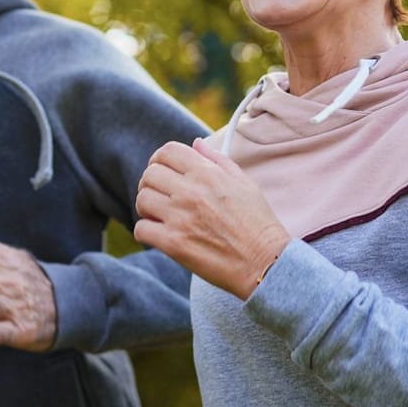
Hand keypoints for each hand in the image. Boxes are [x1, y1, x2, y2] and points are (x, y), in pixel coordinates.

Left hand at [133, 138, 290, 298]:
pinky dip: (146, 232)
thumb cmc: (257, 223)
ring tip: (159, 216)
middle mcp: (191, 191)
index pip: (167, 152)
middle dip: (151, 183)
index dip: (159, 160)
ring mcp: (180, 217)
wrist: (265, 262)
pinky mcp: (174, 244)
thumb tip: (195, 144)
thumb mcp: (244, 183)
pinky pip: (141, 229)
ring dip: (146, 207)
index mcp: (207, 173)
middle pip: (150, 174)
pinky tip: (159, 235)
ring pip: (142, 199)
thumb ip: (218, 160)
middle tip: (159, 196)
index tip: (162, 172)